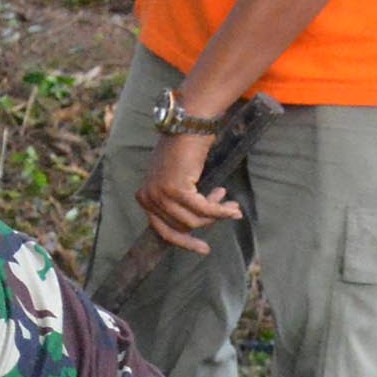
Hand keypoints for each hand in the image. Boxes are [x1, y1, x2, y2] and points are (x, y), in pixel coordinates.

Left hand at [135, 123, 245, 253]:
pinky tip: (232, 208)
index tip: (203, 248)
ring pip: (194, 220)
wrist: (187, 127)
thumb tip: (196, 226)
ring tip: (230, 204)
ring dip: (216, 214)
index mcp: (144, 197)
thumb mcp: (176, 180)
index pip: (162, 230)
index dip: (184, 242)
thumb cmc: (184, 152)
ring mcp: (160, 194)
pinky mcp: (176, 190)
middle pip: (182, 226)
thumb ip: (180, 202)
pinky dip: (220, 211)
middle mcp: (147, 197)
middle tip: (228, 211)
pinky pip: (203, 210)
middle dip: (208, 221)